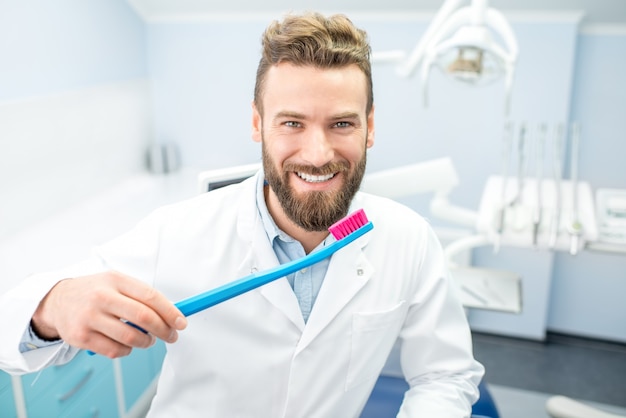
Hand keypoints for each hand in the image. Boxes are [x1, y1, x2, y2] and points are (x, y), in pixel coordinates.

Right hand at [31, 271, 186, 357]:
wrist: (57, 301)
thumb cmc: (95, 291)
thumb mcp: (116, 282)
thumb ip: (141, 295)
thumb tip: (171, 313)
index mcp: (115, 280)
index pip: (150, 296)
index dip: (170, 312)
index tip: (181, 323)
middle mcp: (102, 297)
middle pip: (144, 318)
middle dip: (164, 330)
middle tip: (171, 336)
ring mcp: (90, 318)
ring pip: (131, 338)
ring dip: (146, 342)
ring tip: (148, 340)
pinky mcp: (80, 337)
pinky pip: (115, 351)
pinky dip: (127, 351)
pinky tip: (126, 344)